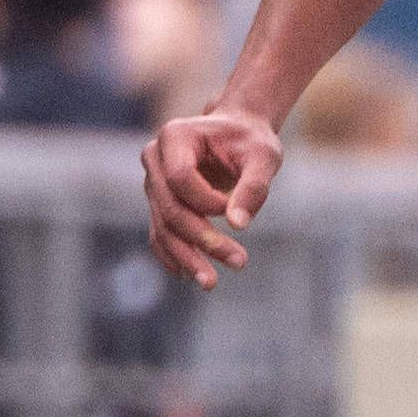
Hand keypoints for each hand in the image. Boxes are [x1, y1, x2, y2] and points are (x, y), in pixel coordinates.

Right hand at [145, 107, 281, 288]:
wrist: (238, 133)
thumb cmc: (251, 140)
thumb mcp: (264, 157)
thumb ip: (253, 187)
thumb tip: (238, 226)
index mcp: (174, 136)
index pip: (181, 178)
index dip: (207, 200)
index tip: (234, 208)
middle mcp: (155, 158)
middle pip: (170, 208)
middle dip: (202, 239)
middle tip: (239, 262)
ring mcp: (153, 182)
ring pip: (163, 227)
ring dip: (188, 257)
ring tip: (211, 282)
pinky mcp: (158, 202)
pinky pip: (159, 234)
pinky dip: (174, 256)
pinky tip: (190, 275)